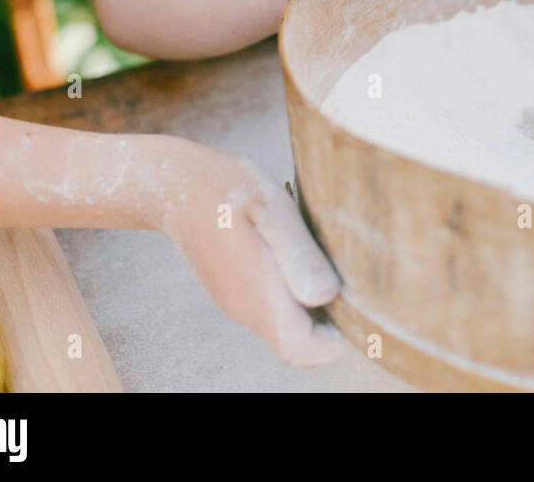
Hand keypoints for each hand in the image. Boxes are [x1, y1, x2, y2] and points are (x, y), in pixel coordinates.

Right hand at [153, 138, 346, 367]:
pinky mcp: (236, 289)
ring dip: (317, 314)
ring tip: (335, 269)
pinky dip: (299, 299)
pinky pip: (274, 310)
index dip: (337, 342)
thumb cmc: (226, 190)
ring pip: (287, 329)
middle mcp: (247, 308)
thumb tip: (327, 295)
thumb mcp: (271, 210)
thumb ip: (298, 254)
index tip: (361, 311)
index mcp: (258, 296)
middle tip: (357, 292)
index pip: (302, 348)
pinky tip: (307, 259)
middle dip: (333, 333)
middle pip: (298, 346)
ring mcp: (239, 301)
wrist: (172, 184)